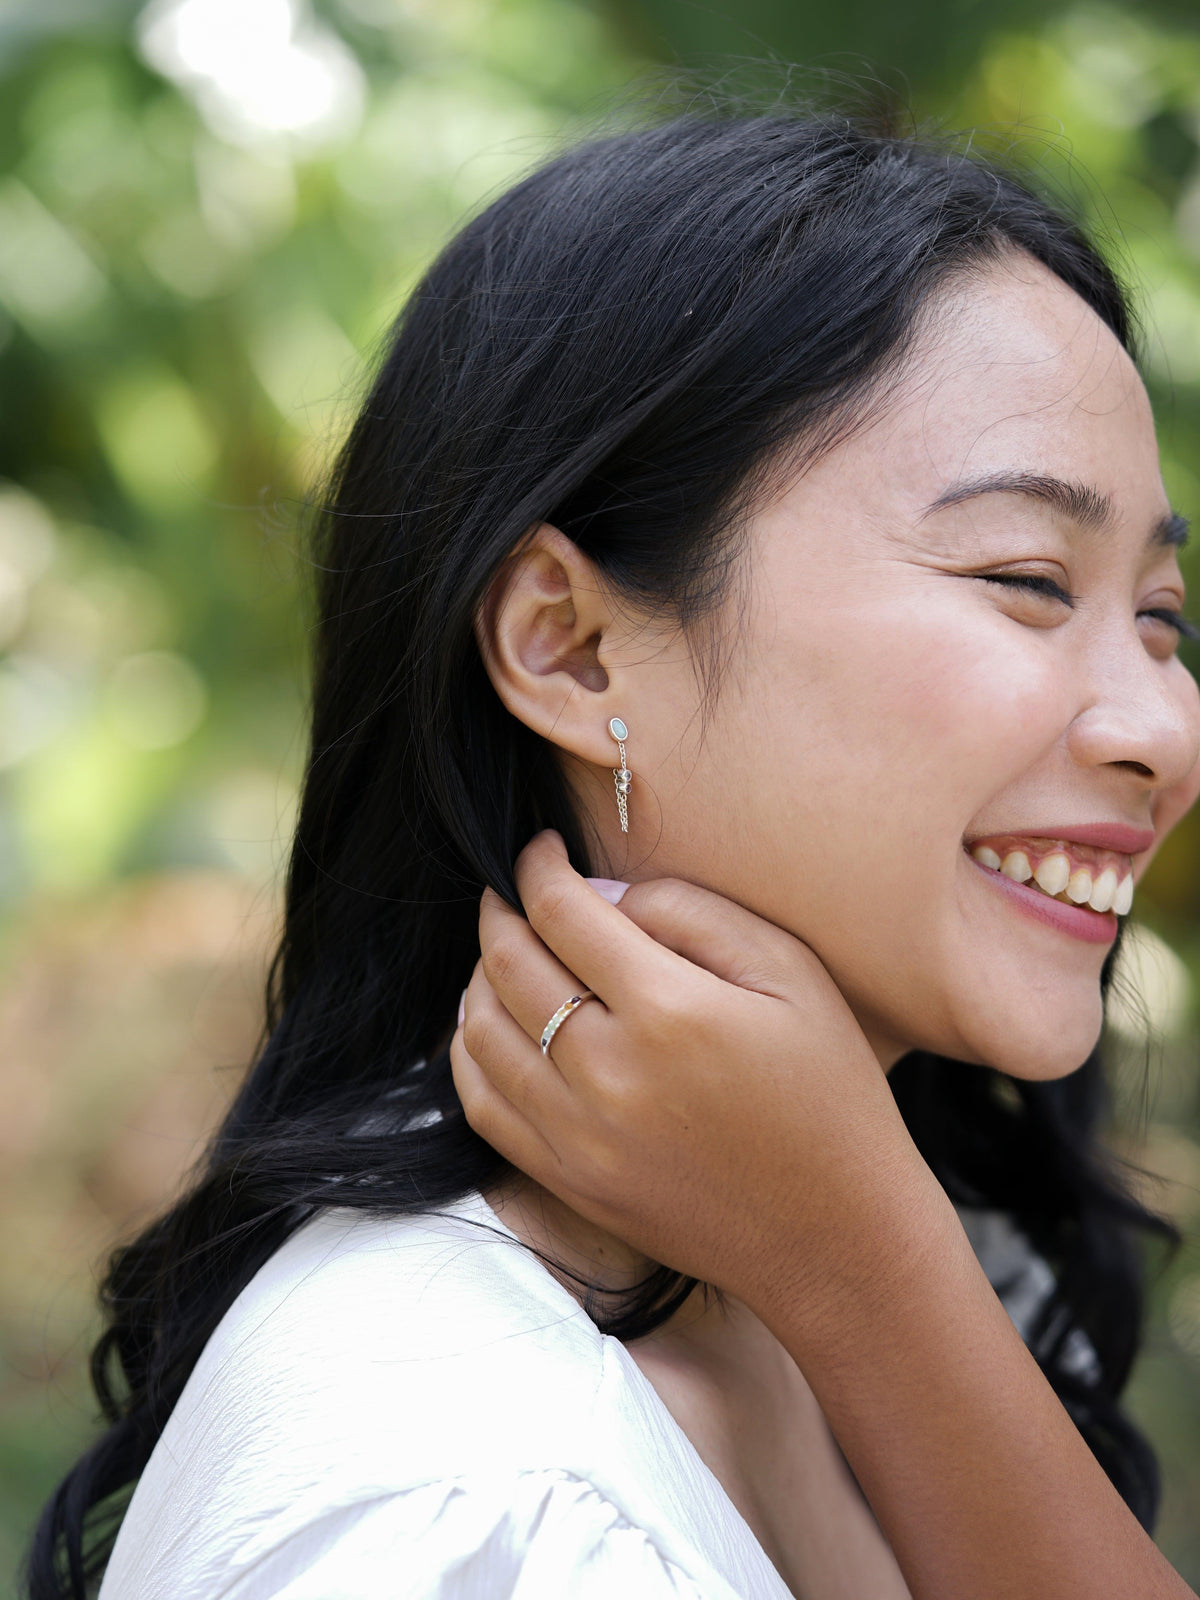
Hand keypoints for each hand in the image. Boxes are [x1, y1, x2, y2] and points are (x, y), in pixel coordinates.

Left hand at [450, 829, 942, 1323]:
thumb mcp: (791, 973)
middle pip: (509, 965)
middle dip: (500, 910)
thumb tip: (602, 894)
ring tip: (505, 952)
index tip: (541, 849)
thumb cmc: (829, 1094)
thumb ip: (692, 913)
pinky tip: (492, 1025)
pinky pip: (483, 1105)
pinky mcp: (569, 1183)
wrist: (837, 1237)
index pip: (563, 913)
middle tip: (512, 890)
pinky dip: (471, 1051)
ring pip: (481, 1031)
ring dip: (479, 976)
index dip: (538, 867)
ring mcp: (580, 1137)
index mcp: (671, 1012)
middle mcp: (610, 1075)